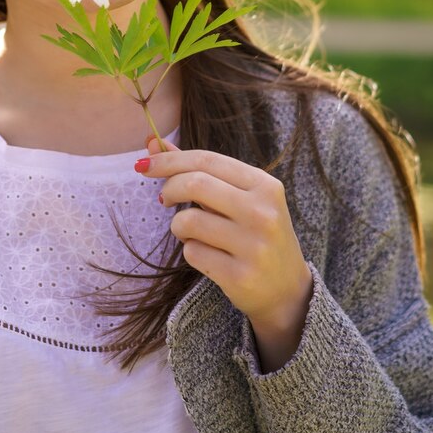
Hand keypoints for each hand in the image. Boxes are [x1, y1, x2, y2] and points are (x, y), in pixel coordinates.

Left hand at [137, 135, 313, 372]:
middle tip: (164, 200)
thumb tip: (153, 143)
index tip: (145, 165)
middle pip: (195, 184)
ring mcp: (254, 246)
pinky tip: (206, 255)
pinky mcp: (240, 276)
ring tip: (190, 233)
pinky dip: (190, 251)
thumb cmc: (256, 234)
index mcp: (266, 186)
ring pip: (188, 221)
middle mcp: (263, 213)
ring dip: (178, 226)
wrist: (287, 290)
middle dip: (170, 189)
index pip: (208, 160)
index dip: (170, 160)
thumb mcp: (240, 198)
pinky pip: (192, 253)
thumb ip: (199, 171)